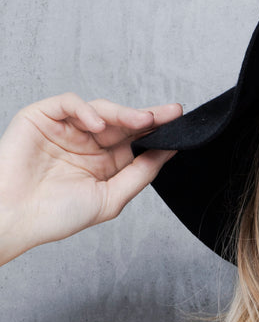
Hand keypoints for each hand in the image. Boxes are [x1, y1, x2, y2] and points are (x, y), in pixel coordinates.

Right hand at [0, 94, 181, 263]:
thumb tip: (167, 153)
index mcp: (104, 163)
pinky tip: (98, 125)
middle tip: (167, 115)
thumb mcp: (110, 198)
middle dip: (147, 117)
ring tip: (140, 121)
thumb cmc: (56, 215)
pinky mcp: (43, 117)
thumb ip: (139, 174)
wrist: (16, 218)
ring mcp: (66, 128)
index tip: (179, 122)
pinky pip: (70, 103)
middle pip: (123, 123)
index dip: (157, 130)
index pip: (135, 140)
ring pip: (101, 110)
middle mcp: (87, 143)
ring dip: (123, 113)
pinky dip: (86, 110)